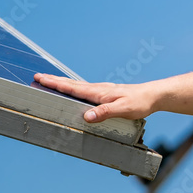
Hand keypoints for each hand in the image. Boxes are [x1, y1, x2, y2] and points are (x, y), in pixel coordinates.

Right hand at [34, 73, 156, 122]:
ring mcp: (102, 90)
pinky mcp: (106, 94)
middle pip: (71, 83)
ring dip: (62, 83)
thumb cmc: (140, 103)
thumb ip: (105, 113)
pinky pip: (85, 89)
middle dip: (54, 80)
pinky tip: (74, 90)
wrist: (153, 95)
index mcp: (99, 92)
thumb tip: (86, 117)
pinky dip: (74, 87)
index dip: (55, 83)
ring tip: (50, 81)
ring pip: (77, 85)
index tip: (41, 78)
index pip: (72, 87)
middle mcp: (98, 89)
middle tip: (38, 76)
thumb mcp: (123, 110)